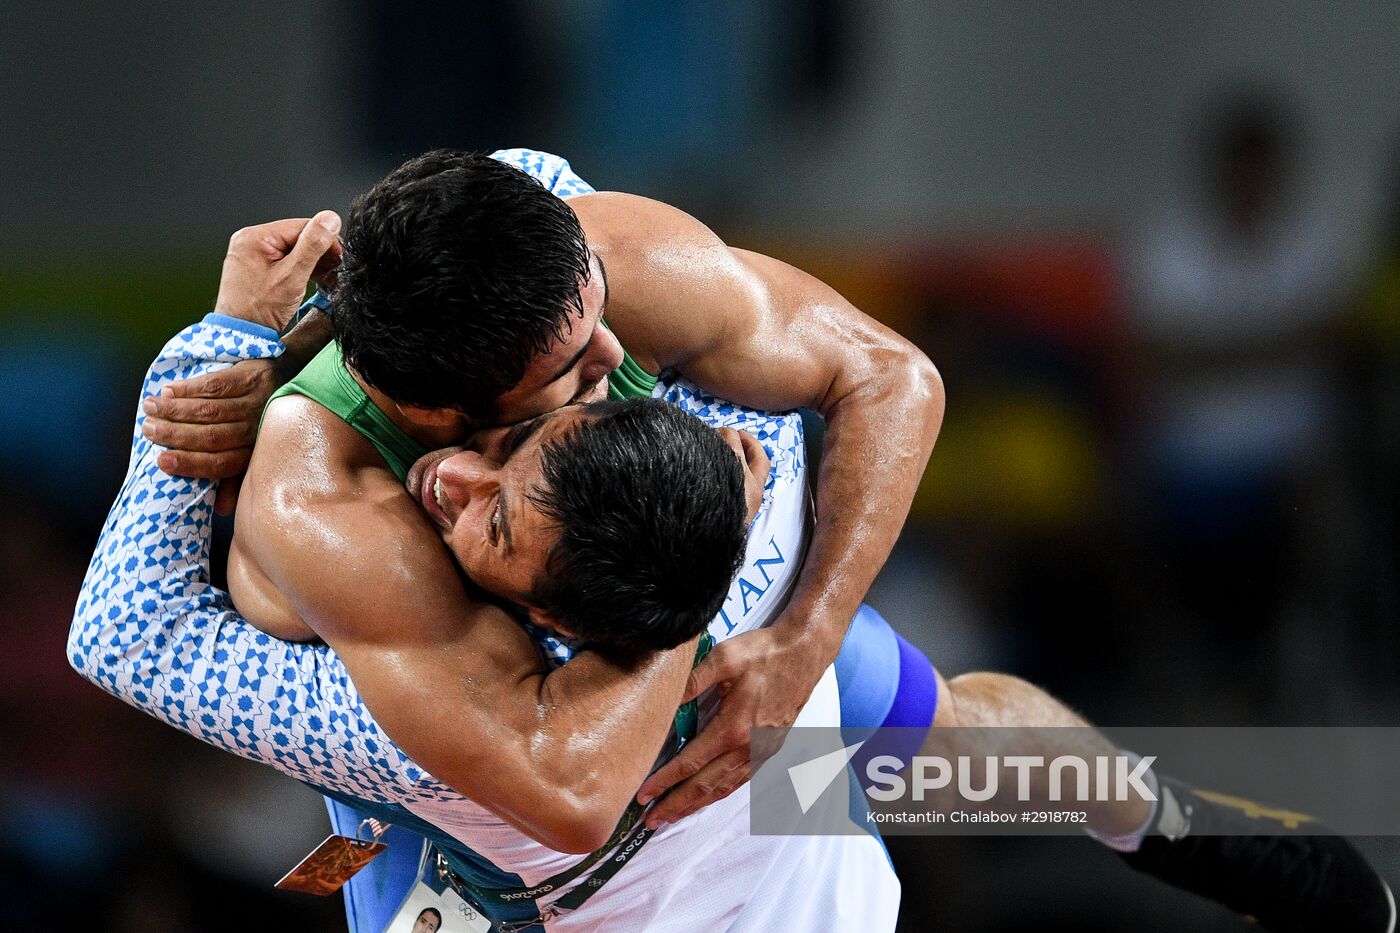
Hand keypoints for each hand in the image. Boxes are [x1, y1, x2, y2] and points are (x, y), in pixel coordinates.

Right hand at [142, 359, 280, 512]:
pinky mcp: (253, 377)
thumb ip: (235, 478)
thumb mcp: (253, 452)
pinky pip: (216, 385)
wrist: (288, 378)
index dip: (190, 465)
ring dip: (175, 410)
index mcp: (253, 453)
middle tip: (148, 429)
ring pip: (210, 411)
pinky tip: (169, 391)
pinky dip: (189, 389)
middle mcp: (256, 430)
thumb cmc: (260, 423)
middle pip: (211, 436)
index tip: (160, 462)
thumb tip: (221, 510)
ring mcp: (256, 402)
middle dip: (175, 435)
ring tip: (150, 408)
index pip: (220, 465)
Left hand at [214, 212, 341, 331]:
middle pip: (297, 237)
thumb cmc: (260, 310)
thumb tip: (329, 219)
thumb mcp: (293, 275)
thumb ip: (312, 246)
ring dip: (313, 262)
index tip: (341, 256)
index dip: (325, 240)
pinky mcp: (256, 267)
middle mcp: (249, 241)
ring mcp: (251, 254)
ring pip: (292, 250)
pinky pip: (284, 260)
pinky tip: (316, 278)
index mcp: (254, 237)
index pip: (300, 226)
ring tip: (330, 277)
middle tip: (337, 269)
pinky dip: (301, 269)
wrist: (242, 336)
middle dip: (319, 253)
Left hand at [635, 624, 827, 827]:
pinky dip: (721, 792)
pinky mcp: (771, 748)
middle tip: (651, 819)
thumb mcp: (724, 658)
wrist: (805, 653)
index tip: (644, 794)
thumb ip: (691, 681)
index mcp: (733, 728)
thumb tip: (663, 699)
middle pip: (705, 785)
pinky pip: (741, 779)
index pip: (690, 763)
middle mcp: (748, 747)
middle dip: (676, 804)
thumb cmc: (766, 653)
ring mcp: (762, 751)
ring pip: (724, 787)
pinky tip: (710, 795)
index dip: (665, 781)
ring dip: (697, 803)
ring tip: (674, 814)